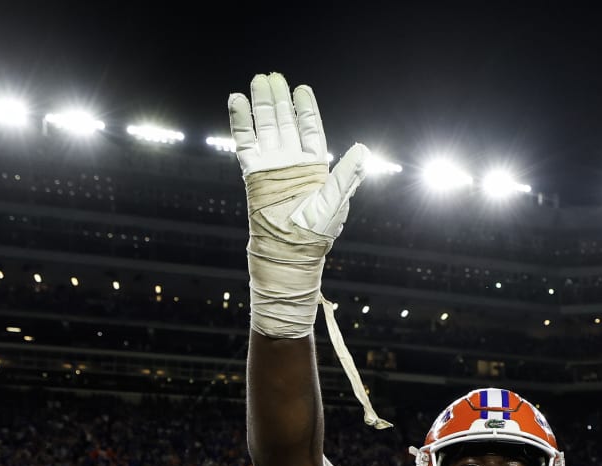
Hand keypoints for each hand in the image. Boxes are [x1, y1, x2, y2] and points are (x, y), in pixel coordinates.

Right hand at [229, 72, 368, 337]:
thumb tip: (364, 148)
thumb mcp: (337, 201)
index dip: (306, 109)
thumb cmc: (316, 233)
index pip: (310, 130)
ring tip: (258, 81)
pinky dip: (241, 121)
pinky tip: (238, 100)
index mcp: (314, 167)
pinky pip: (245, 141)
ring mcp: (271, 165)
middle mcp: (291, 163)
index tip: (302, 89)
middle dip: (279, 100)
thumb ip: (348, 174)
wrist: (289, 251)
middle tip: (273, 77)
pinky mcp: (252, 172)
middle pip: (285, 123)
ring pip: (265, 127)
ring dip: (261, 104)